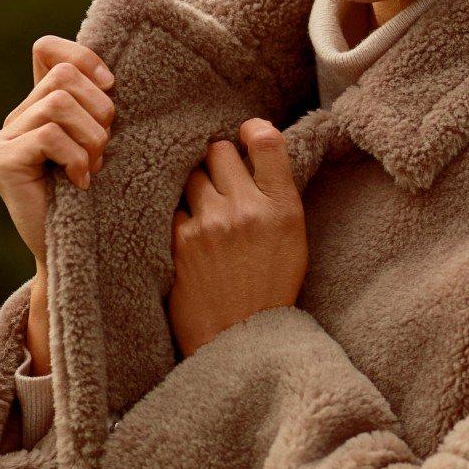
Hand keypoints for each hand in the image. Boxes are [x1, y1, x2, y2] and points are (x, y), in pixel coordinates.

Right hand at [0, 36, 116, 267]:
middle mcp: (16, 119)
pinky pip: (48, 136)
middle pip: (63, 76)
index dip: (83, 57)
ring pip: (58, 104)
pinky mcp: (1, 163)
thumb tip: (113, 78)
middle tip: (105, 149)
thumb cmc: (101, 203)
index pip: (46, 49)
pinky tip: (80, 182)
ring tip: (94, 167)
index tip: (111, 87)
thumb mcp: (106, 147)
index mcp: (40, 108)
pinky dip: (76, 158)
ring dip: (91, 137)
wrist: (81, 256)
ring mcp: (3, 141)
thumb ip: (99, 112)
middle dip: (99, 110)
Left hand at [167, 118, 307, 356]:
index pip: (267, 141)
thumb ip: (276, 198)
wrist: (240, 339)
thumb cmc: (269, 290)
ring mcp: (211, 222)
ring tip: (206, 212)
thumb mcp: (293, 241)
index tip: (246, 134)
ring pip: (193, 175)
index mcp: (283, 209)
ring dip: (198, 187)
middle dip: (219, 162)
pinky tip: (192, 236)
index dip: (253, 129)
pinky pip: (175, 205)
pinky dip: (182, 215)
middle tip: (222, 183)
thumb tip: (254, 156)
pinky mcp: (181, 239)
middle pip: (220, 150)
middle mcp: (248, 209)